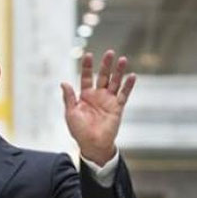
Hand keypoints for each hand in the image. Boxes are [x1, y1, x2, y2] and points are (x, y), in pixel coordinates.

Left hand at [60, 50, 135, 164]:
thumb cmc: (79, 131)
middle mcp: (98, 95)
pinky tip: (132, 76)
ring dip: (119, 72)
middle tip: (110, 52)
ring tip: (123, 59)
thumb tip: (64, 82)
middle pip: (103, 76)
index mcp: (85, 96)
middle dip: (106, 65)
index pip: (86, 77)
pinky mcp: (117, 108)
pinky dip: (128, 86)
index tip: (88, 55)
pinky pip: (123, 95)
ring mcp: (108, 101)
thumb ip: (69, 98)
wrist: (92, 145)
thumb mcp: (71, 113)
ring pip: (115, 82)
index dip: (87, 66)